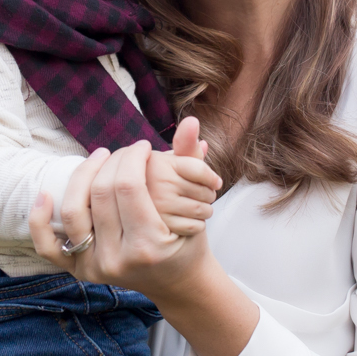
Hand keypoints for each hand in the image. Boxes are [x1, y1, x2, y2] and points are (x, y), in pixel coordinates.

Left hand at [33, 117, 260, 355]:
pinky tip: (45, 193)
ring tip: (99, 157)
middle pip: (101, 194)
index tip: (143, 147)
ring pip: (73, 211)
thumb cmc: (188, 239)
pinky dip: (40, 219)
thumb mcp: (198, 203)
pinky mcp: (79, 272)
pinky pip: (48, 247)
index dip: (133, 157)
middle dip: (113, 161)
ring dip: (82, 175)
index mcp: (149, 246)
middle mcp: (117, 261)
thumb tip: (190, 120)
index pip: (128, 186)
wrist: (177, 282)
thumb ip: (191, 161)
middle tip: (125, 152)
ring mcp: (94, 268)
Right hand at [148, 120, 221, 236]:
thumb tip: (195, 127)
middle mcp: (154, 182)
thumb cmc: (161, 182)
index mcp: (158, 163)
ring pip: (201, 209)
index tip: (215, 182)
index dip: (212, 177)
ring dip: (205, 211)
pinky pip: (194, 226)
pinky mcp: (160, 228)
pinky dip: (197, 226)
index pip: (199, 169)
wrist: (141, 213)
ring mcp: (155, 206)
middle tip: (201, 196)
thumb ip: (186, 147)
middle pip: (203, 190)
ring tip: (196, 208)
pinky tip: (188, 222)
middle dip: (208, 194)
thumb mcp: (171, 163)